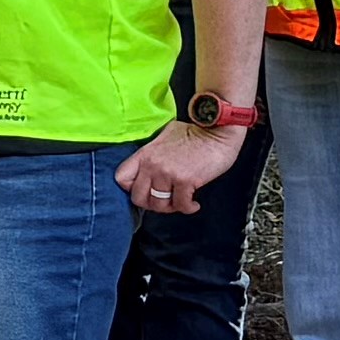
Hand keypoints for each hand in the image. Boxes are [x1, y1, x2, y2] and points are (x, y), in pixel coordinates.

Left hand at [117, 119, 235, 212]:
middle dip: (151, 203)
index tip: (144, 189)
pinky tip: (193, 204)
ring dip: (170, 208)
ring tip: (179, 202)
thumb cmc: (196, 132)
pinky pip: (181, 206)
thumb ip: (154, 151)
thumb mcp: (166, 135)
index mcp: (145, 154)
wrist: (218, 130)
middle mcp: (152, 165)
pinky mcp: (185, 181)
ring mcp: (168, 174)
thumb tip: (149, 164)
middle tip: (164, 201)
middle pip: (138, 198)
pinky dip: (188, 208)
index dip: (131, 188)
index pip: (121, 178)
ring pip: (159, 205)